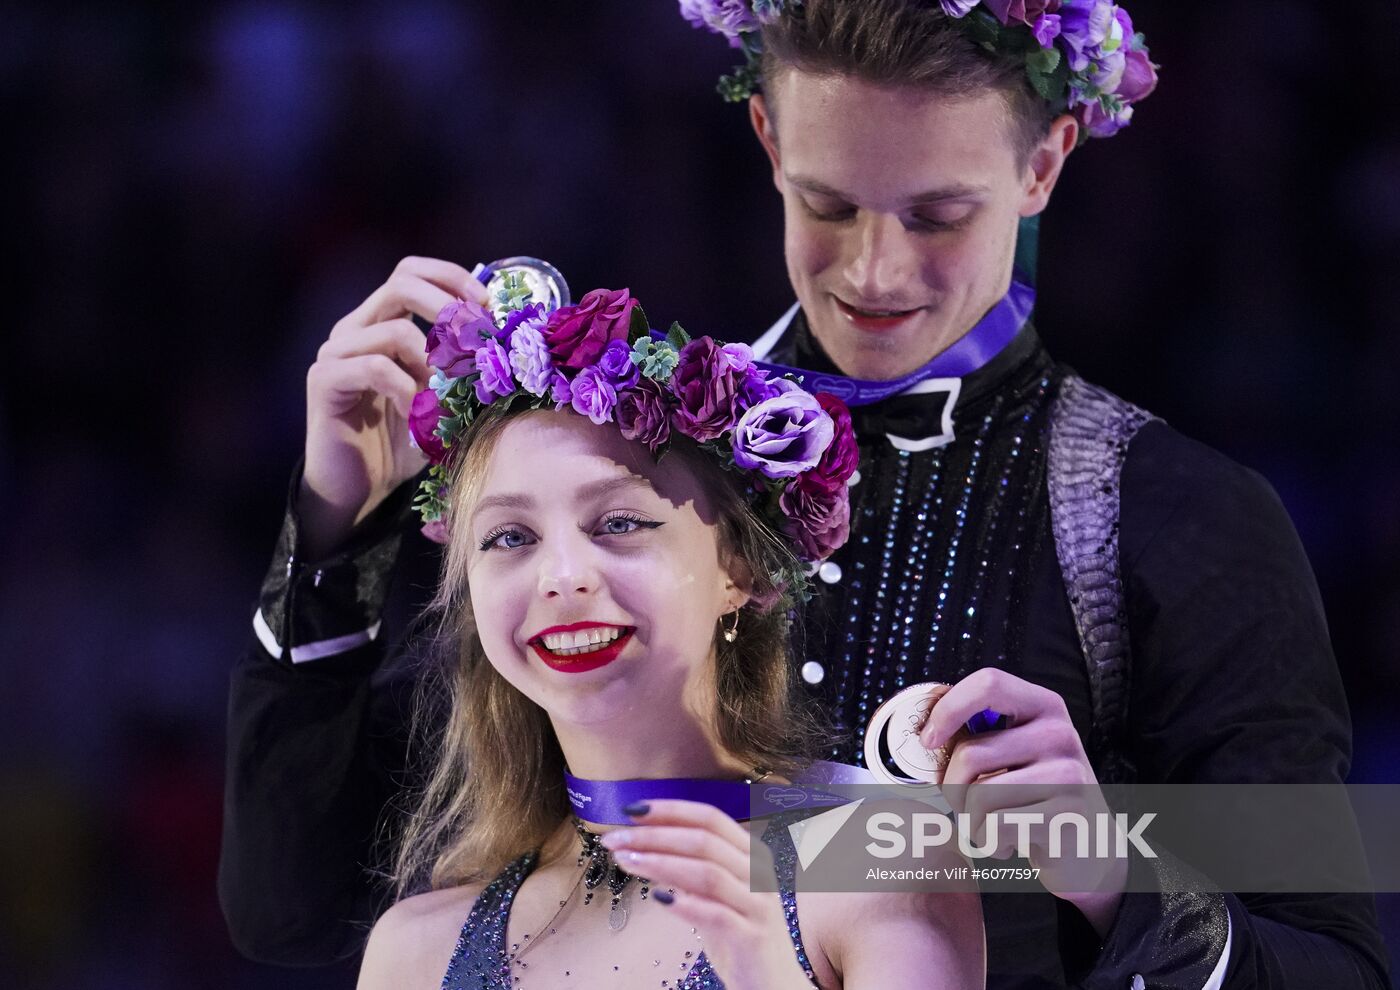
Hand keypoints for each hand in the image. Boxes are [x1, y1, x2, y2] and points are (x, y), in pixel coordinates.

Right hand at [299, 256, 486, 557]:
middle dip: (450, 308)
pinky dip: (407, 392)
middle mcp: (355, 327)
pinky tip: (417, 418)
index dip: (453, 280)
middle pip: (402, 283)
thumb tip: (512, 343)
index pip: (413, 272)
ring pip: (395, 331)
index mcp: (380, 320)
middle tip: (479, 343)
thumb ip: (462, 368)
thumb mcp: (442, 399)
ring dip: (432, 365)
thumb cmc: (403, 444)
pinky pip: (375, 367)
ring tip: (443, 400)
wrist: (357, 489)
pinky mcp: (325, 380)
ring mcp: (336, 351)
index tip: (489, 310)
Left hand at [601, 800, 814, 989]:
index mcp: (751, 854)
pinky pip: (716, 914)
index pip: (710, 818)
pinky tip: (658, 899)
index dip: (671, 810)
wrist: (773, 983)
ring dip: (661, 864)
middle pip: (704, 841)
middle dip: (655, 836)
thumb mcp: (715, 894)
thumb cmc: (739, 934)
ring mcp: (758, 904)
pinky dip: (685, 904)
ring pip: (707, 872)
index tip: (631, 810)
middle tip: (616, 839)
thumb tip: (644, 844)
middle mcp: (758, 873)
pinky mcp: (753, 937)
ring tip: (626, 861)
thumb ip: (689, 869)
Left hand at [919, 667, 1126, 935]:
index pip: (988, 683)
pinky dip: (990, 842)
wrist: (1087, 847)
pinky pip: (998, 826)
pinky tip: (1009, 843)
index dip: (948, 709)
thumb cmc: (1034, 796)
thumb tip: (926, 731)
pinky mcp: (1069, 814)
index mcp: (1044, 706)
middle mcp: (1060, 733)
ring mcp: (1069, 773)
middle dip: (952, 788)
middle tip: (964, 805)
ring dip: (971, 820)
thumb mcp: (1013, 752)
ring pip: (980, 795)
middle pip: (970, 753)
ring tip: (990, 826)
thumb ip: (978, 734)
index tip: (928, 740)